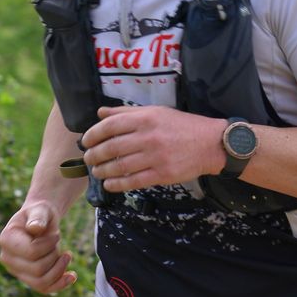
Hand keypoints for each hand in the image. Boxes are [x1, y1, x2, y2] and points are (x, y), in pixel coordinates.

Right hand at [0, 200, 76, 293]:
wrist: (41, 223)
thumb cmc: (40, 214)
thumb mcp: (41, 210)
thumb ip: (38, 217)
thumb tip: (35, 228)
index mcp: (6, 240)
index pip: (32, 253)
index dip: (49, 245)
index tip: (56, 235)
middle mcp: (7, 258)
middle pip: (37, 269)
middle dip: (54, 256)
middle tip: (58, 243)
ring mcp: (16, 271)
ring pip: (41, 282)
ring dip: (59, 269)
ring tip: (68, 255)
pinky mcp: (28, 278)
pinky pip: (44, 289)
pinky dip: (60, 284)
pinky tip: (72, 275)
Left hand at [82, 105, 224, 191]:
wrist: (210, 144)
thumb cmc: (181, 126)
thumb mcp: (155, 112)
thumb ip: (126, 113)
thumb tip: (100, 113)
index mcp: (145, 118)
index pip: (110, 126)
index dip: (93, 134)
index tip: (86, 141)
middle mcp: (149, 137)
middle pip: (112, 147)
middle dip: (94, 155)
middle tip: (88, 159)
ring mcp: (155, 157)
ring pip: (120, 166)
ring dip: (103, 171)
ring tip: (96, 171)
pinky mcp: (162, 174)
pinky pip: (133, 181)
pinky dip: (117, 184)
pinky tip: (109, 184)